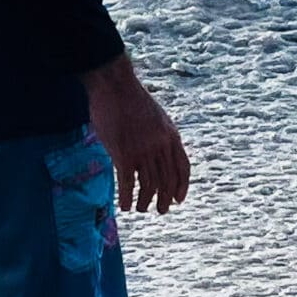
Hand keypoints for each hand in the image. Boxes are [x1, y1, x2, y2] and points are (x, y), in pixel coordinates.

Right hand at [82, 55, 190, 214]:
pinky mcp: (123, 155)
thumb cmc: (131, 98)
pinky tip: (124, 206)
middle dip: (165, 199)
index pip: (182, 168)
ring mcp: (143, 152)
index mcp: (171, 136)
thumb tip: (157, 153)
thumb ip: (160, 136)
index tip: (178, 200)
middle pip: (167, 181)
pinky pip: (128, 184)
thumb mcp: (157, 116)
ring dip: (145, 201)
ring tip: (140, 208)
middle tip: (161, 210)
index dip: (182, 187)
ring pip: (148, 186)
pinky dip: (127, 198)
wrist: (114, 86)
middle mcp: (160, 147)